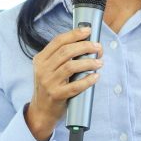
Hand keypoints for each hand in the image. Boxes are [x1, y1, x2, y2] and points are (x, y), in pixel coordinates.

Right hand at [25, 26, 103, 140]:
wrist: (41, 110)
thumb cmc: (50, 86)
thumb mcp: (48, 68)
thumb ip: (60, 57)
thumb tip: (85, 42)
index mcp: (40, 59)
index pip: (58, 41)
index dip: (74, 34)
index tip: (88, 31)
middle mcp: (42, 69)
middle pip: (66, 52)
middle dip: (85, 47)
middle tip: (98, 47)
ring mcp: (48, 83)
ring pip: (71, 67)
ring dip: (88, 63)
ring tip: (99, 62)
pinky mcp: (56, 95)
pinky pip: (75, 86)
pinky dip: (87, 80)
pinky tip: (96, 77)